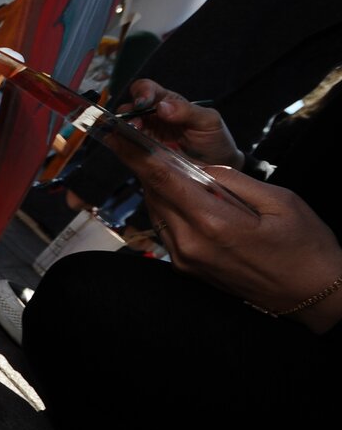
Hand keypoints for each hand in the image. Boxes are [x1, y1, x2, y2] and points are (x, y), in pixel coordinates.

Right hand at [119, 79, 244, 168]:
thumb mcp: (208, 122)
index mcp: (167, 103)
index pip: (146, 89)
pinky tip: (123, 147)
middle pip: (128, 109)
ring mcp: (144, 136)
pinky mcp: (140, 154)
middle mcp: (151, 118)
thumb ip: (188, 111)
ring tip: (131, 138)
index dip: (141, 93)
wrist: (219, 168)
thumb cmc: (214, 140)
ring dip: (122, 131)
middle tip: (135, 126)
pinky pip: (125, 148)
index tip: (143, 103)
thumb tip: (161, 107)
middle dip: (128, 115)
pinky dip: (120, 146)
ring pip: (123, 128)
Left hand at [132, 162, 341, 334]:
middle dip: (148, 167)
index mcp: (213, 223)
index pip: (162, 181)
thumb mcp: (280, 201)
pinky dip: (170, 209)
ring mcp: (186, 260)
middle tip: (149, 143)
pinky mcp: (186, 269)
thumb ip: (233, 181)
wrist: (313, 295)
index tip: (116, 135)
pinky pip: (166, 230)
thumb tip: (199, 166)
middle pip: (154, 195)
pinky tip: (187, 199)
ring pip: (157, 212)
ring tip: (173, 169)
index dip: (135, 155)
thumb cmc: (305, 247)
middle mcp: (191, 244)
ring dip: (160, 189)